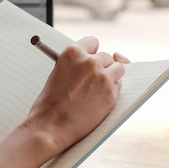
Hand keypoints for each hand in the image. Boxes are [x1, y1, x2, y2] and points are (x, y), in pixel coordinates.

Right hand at [25, 36, 126, 152]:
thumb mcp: (58, 72)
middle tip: (93, 80)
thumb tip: (89, 61)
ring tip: (98, 89)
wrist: (50, 126)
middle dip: (102, 67)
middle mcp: (89, 62)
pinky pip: (119, 85)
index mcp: (72, 53)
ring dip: (111, 76)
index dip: (92, 51)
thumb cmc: (49, 103)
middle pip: (106, 56)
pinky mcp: (111, 93)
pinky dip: (112, 90)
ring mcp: (102, 77)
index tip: (92, 57)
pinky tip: (99, 99)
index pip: (92, 42)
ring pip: (118, 68)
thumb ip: (75, 64)